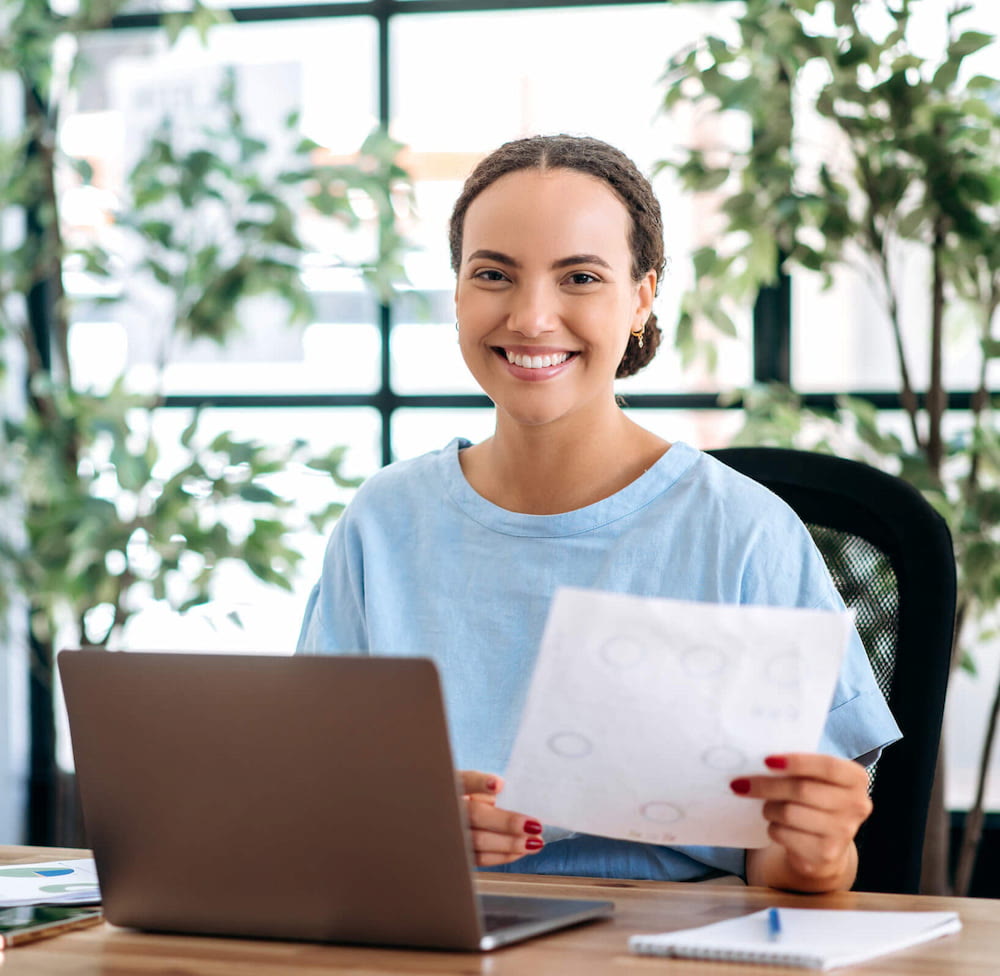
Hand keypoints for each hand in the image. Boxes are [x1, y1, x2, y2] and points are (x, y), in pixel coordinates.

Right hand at [458, 771, 544, 866]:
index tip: (498, 785)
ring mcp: (452, 834)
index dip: (480, 783)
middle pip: (475, 815)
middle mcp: (450, 809)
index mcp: (455, 786)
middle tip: (534, 826)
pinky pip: (481, 858)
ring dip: (510, 843)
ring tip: (535, 842)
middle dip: (507, 822)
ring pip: (479, 841)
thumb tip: (513, 796)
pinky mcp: (460, 854)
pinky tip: (521, 851)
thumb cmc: (472, 799)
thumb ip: (490, 789)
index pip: (465, 781)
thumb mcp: (477, 788)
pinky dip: (503, 855)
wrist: (454, 819)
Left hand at [733, 753, 872, 892]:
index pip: (828, 766)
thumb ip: (799, 767)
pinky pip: (785, 834)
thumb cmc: (815, 799)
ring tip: (766, 807)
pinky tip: (778, 826)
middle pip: (802, 790)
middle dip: (766, 785)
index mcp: (856, 779)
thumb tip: (761, 762)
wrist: (825, 845)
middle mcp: (857, 805)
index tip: (766, 760)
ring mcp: (844, 832)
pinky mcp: (826, 854)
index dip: (797, 762)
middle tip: (742, 783)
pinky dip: (773, 828)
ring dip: (769, 808)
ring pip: (789, 813)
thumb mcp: (816, 779)